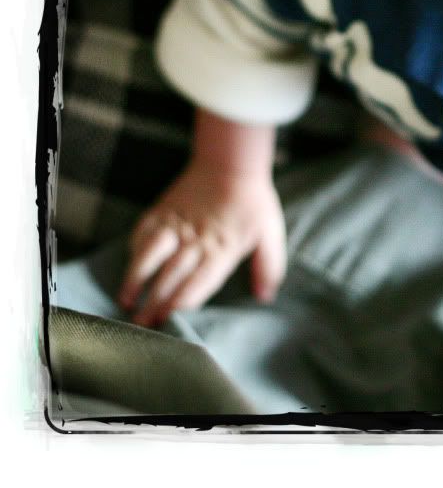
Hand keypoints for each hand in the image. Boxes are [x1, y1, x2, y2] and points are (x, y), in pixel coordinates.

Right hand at [118, 160, 286, 326]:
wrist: (231, 163)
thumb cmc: (253, 202)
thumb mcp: (270, 234)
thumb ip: (269, 267)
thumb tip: (265, 297)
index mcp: (222, 249)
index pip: (197, 284)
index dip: (180, 305)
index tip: (169, 323)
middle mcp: (195, 240)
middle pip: (170, 277)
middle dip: (154, 303)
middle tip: (141, 326)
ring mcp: (175, 224)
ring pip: (149, 255)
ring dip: (136, 279)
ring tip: (125, 301)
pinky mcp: (162, 211)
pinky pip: (142, 233)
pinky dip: (134, 251)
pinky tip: (130, 269)